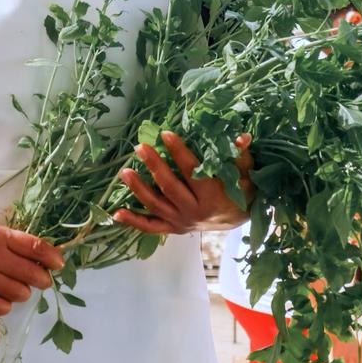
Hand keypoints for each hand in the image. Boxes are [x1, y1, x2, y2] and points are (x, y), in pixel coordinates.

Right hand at [0, 215, 63, 317]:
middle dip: (42, 279)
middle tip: (41, 280)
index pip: (35, 248)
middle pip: (31, 273)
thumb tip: (38, 255)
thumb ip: (10, 240)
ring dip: (22, 293)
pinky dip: (5, 306)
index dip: (52, 258)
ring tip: (17, 288)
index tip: (59, 264)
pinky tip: (3, 299)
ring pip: (18, 293)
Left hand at [113, 131, 252, 233]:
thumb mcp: (245, 172)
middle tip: (140, 147)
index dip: (178, 152)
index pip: (191, 171)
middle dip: (154, 166)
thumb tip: (241, 136)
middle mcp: (194, 211)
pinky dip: (134, 222)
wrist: (240, 219)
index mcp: (212, 196)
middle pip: (169, 187)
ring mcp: (182, 222)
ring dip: (138, 189)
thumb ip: (241, 154)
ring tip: (124, 172)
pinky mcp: (174, 229)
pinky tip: (116, 213)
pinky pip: (151, 227)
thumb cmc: (242, 190)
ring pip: (156, 205)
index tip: (165, 134)